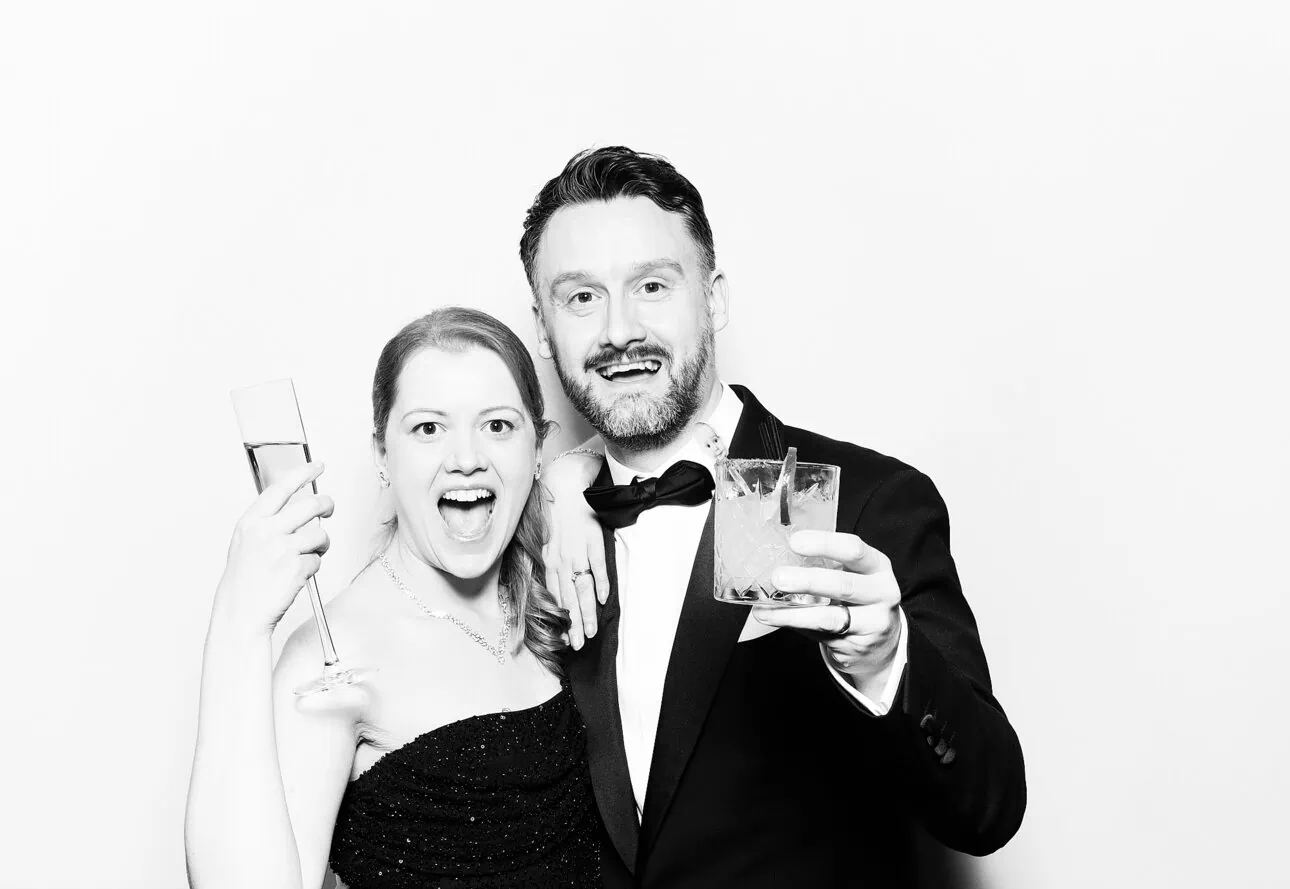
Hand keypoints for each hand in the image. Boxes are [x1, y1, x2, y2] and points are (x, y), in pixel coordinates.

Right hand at [212, 462, 334, 636]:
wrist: (240, 613)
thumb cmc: (244, 581)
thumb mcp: (246, 543)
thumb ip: (267, 523)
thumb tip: (296, 506)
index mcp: (251, 522)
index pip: (281, 488)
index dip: (302, 473)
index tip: (317, 465)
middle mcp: (266, 531)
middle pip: (311, 505)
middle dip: (327, 504)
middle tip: (330, 508)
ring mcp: (282, 548)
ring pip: (320, 534)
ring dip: (320, 544)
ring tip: (307, 555)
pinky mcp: (296, 567)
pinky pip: (318, 559)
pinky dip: (312, 566)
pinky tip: (296, 575)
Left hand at [540, 449, 607, 649]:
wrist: (566, 482)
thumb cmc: (554, 510)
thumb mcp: (543, 537)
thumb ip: (549, 561)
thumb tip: (554, 583)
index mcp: (548, 559)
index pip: (555, 596)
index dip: (560, 618)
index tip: (565, 639)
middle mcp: (561, 559)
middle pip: (568, 598)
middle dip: (574, 625)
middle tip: (579, 646)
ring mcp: (578, 550)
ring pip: (582, 588)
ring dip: (587, 612)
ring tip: (592, 632)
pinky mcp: (593, 539)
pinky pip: (597, 565)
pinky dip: (600, 583)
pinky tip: (604, 600)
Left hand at [752, 530, 901, 691]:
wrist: (882, 643)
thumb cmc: (860, 598)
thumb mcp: (855, 574)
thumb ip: (827, 565)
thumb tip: (779, 558)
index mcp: (877, 567)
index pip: (853, 550)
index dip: (824, 544)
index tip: (795, 542)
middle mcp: (881, 594)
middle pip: (843, 586)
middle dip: (808, 581)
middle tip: (779, 577)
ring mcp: (871, 624)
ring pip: (828, 618)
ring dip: (792, 613)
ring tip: (765, 608)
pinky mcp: (855, 647)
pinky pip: (818, 634)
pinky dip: (793, 625)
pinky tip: (772, 618)